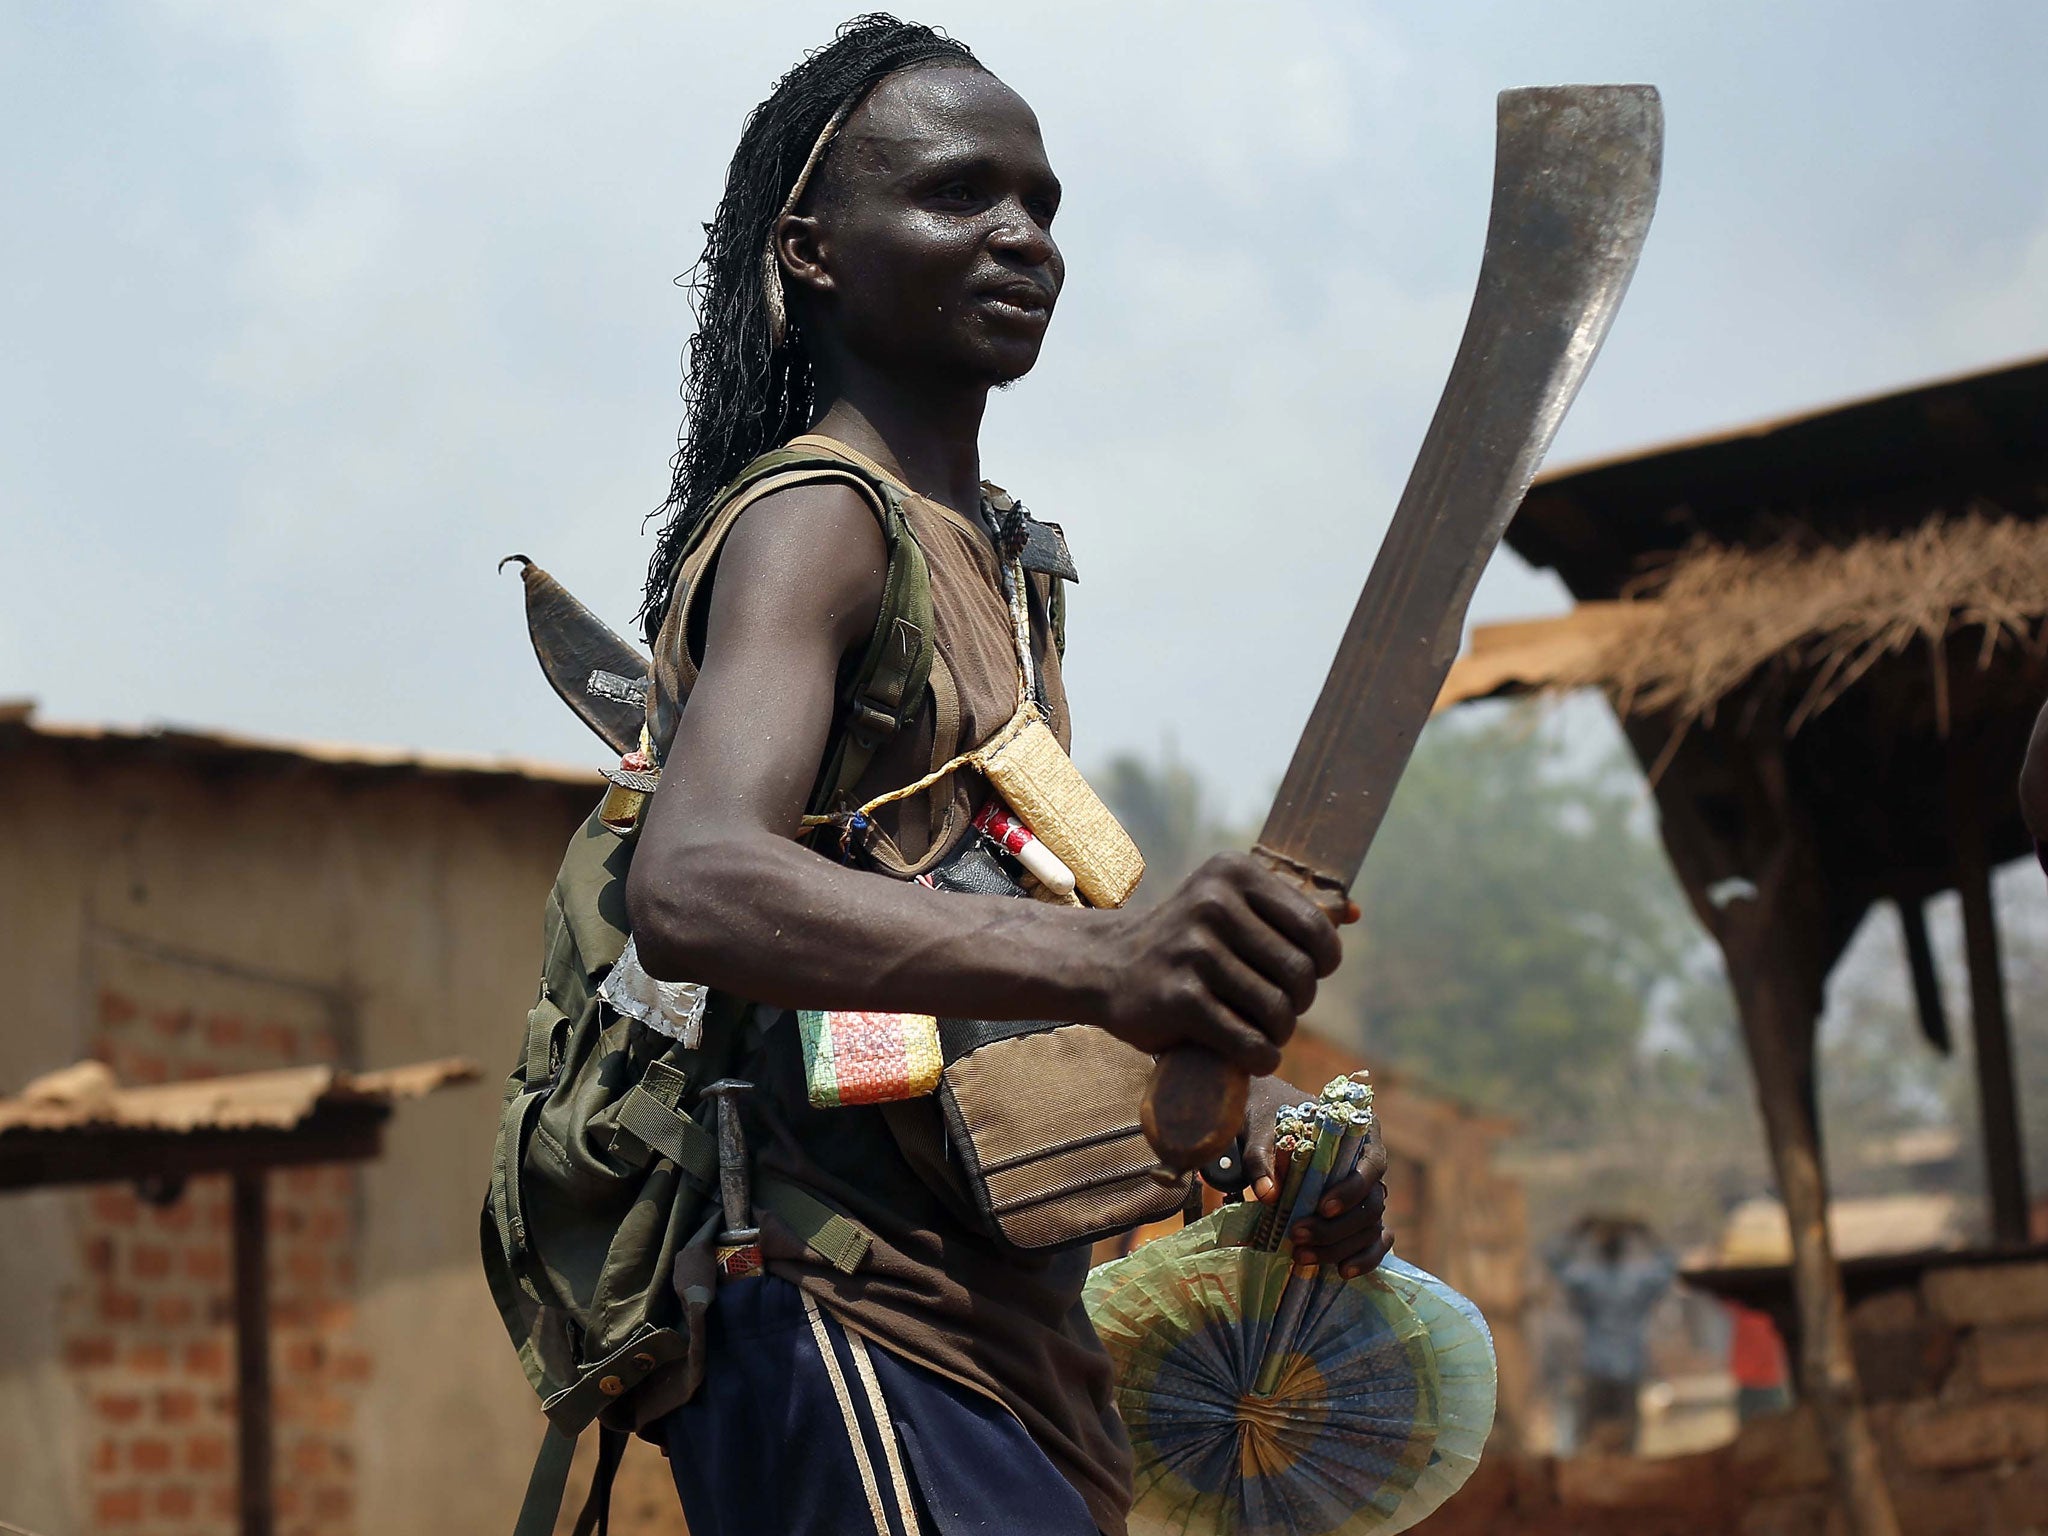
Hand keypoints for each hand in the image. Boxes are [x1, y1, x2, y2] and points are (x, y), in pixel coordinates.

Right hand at [1090, 854, 1342, 1074]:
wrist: (1104, 965)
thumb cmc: (1184, 941)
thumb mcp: (1229, 905)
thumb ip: (1287, 908)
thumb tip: (1355, 913)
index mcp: (1234, 873)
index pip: (1317, 931)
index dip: (1322, 965)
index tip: (1300, 976)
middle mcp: (1214, 903)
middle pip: (1300, 975)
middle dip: (1298, 1004)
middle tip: (1276, 1010)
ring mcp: (1194, 951)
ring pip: (1279, 1013)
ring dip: (1279, 1035)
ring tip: (1262, 1032)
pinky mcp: (1179, 998)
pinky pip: (1248, 1042)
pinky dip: (1260, 1058)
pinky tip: (1252, 1055)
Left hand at [1243, 1076, 1392, 1279]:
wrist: (1272, 1121)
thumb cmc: (1272, 1121)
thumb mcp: (1262, 1132)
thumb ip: (1262, 1159)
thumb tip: (1268, 1194)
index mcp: (1361, 1132)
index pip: (1372, 1164)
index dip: (1352, 1189)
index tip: (1322, 1207)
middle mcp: (1370, 1163)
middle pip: (1372, 1202)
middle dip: (1337, 1226)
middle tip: (1297, 1235)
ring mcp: (1368, 1192)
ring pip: (1371, 1226)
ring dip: (1340, 1245)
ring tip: (1301, 1256)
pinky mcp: (1360, 1215)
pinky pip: (1375, 1241)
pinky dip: (1364, 1258)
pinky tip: (1341, 1271)